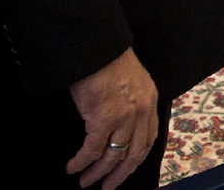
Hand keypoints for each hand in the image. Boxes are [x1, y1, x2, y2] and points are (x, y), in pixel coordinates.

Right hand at [67, 48, 157, 189]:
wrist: (97, 48)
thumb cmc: (109, 62)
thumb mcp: (132, 82)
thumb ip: (132, 104)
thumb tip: (120, 127)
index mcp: (150, 101)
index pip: (148, 139)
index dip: (135, 160)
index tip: (125, 172)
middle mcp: (142, 111)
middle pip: (134, 154)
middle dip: (119, 175)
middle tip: (106, 187)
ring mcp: (124, 116)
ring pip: (112, 156)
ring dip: (97, 173)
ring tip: (85, 181)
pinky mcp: (103, 118)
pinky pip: (92, 149)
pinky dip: (81, 162)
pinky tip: (73, 166)